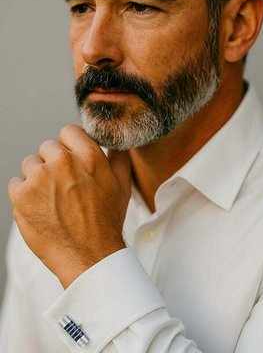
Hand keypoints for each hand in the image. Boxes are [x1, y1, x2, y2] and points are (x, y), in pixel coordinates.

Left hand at [8, 125, 130, 287]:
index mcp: (88, 156)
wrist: (88, 256)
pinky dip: (24, 194)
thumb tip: (116, 144)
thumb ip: (118, 158)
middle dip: (53, 163)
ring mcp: (40, 178)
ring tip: (52, 200)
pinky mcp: (21, 195)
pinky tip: (40, 208)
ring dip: (38, 178)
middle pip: (47, 147)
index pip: (68, 132)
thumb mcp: (122, 186)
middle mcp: (63, 162)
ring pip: (30, 164)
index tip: (70, 161)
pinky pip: (16, 183)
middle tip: (63, 186)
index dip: (70, 146)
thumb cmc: (106, 221)